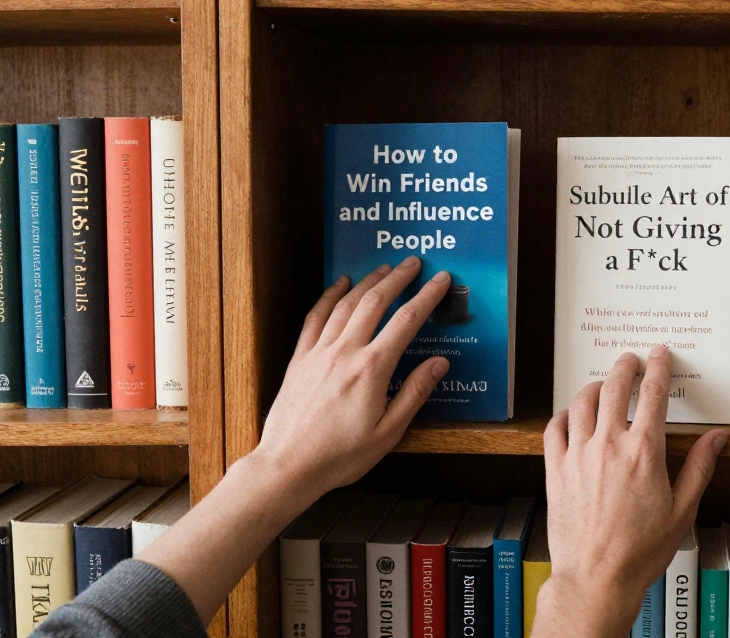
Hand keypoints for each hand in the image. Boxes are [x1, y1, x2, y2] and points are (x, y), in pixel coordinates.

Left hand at [252, 257, 451, 501]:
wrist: (288, 466)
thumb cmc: (340, 456)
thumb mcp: (389, 432)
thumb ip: (414, 393)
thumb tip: (438, 363)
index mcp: (372, 369)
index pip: (407, 321)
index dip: (427, 296)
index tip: (441, 280)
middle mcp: (345, 352)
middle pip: (375, 301)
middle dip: (398, 278)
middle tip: (414, 263)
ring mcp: (319, 352)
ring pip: (346, 303)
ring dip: (367, 281)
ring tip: (384, 268)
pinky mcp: (300, 359)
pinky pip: (315, 317)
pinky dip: (329, 295)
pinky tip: (339, 284)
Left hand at [533, 347, 728, 637]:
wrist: (596, 578)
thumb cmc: (641, 550)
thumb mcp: (683, 510)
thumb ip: (699, 467)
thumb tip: (718, 438)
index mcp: (644, 452)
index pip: (652, 394)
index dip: (658, 368)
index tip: (660, 354)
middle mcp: (608, 445)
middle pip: (614, 387)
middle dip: (625, 367)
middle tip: (631, 360)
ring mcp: (577, 455)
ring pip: (581, 402)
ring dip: (594, 385)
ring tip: (602, 383)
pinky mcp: (554, 470)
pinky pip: (554, 428)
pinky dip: (564, 413)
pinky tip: (572, 415)